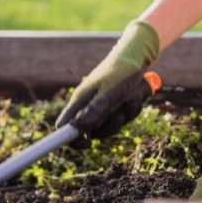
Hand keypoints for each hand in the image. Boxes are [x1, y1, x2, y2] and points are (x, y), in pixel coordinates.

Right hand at [56, 20, 159, 137]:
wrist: (137, 57)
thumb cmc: (122, 72)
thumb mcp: (111, 93)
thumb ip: (96, 110)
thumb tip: (78, 129)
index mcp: (80, 100)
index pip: (64, 126)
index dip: (71, 139)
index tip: (87, 145)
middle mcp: (88, 104)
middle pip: (92, 131)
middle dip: (111, 125)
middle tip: (121, 112)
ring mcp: (101, 105)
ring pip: (110, 125)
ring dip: (125, 115)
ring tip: (132, 97)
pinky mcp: (114, 104)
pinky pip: (122, 117)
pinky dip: (131, 109)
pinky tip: (136, 96)